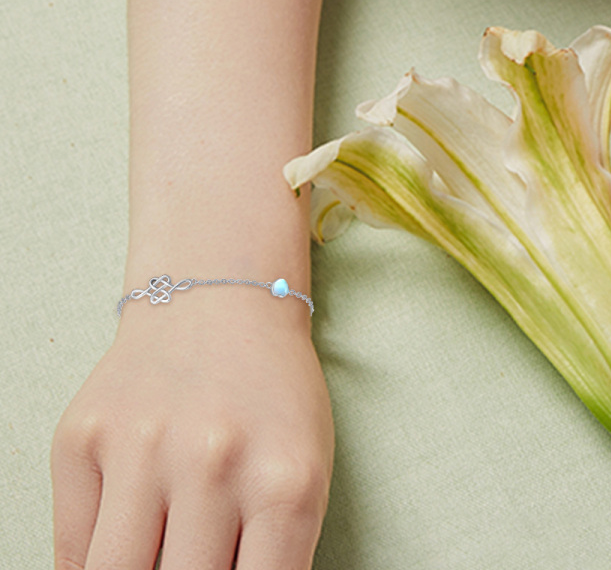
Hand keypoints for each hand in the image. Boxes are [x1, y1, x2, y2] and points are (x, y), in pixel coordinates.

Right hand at [52, 290, 334, 569]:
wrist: (220, 302)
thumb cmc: (272, 400)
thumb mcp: (303, 473)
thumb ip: (273, 552)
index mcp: (287, 481)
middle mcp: (214, 465)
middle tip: (193, 562)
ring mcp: (141, 449)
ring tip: (160, 554)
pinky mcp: (80, 440)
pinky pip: (72, 552)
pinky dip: (93, 565)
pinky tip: (126, 543)